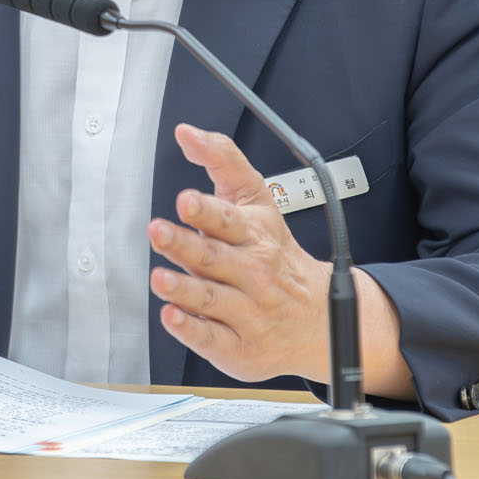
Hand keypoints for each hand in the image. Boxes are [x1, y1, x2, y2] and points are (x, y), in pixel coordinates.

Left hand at [146, 123, 330, 381]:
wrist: (319, 318)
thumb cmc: (276, 254)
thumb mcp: (255, 200)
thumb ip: (222, 161)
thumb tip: (187, 133)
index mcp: (254, 234)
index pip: (229, 219)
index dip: (207, 210)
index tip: (186, 200)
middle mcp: (251, 272)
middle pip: (214, 257)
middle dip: (185, 244)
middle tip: (158, 231)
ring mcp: (246, 311)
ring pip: (211, 299)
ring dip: (184, 288)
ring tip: (160, 278)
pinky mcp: (237, 346)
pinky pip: (211, 338)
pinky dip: (191, 329)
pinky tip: (172, 317)